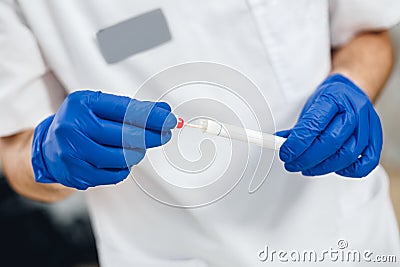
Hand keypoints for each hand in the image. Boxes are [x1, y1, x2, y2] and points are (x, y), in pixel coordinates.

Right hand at [31, 90, 175, 189]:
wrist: (49, 146)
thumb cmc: (79, 124)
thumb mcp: (101, 107)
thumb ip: (132, 109)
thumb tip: (163, 111)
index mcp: (81, 104)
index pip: (124, 110)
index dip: (151, 116)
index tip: (169, 120)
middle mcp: (73, 126)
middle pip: (124, 135)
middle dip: (150, 136)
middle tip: (163, 135)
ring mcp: (72, 152)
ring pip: (121, 157)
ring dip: (137, 152)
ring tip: (137, 147)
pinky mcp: (77, 174)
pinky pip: (115, 174)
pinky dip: (124, 167)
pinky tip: (121, 160)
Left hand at [277, 74, 382, 177]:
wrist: (351, 91)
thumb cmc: (331, 100)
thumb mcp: (310, 107)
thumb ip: (297, 128)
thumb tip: (281, 145)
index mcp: (334, 98)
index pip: (314, 125)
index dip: (297, 144)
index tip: (285, 153)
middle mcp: (355, 111)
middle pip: (331, 143)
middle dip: (306, 159)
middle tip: (292, 164)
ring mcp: (368, 126)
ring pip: (347, 155)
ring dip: (322, 167)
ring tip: (306, 168)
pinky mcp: (376, 140)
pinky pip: (366, 163)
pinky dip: (347, 171)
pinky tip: (332, 168)